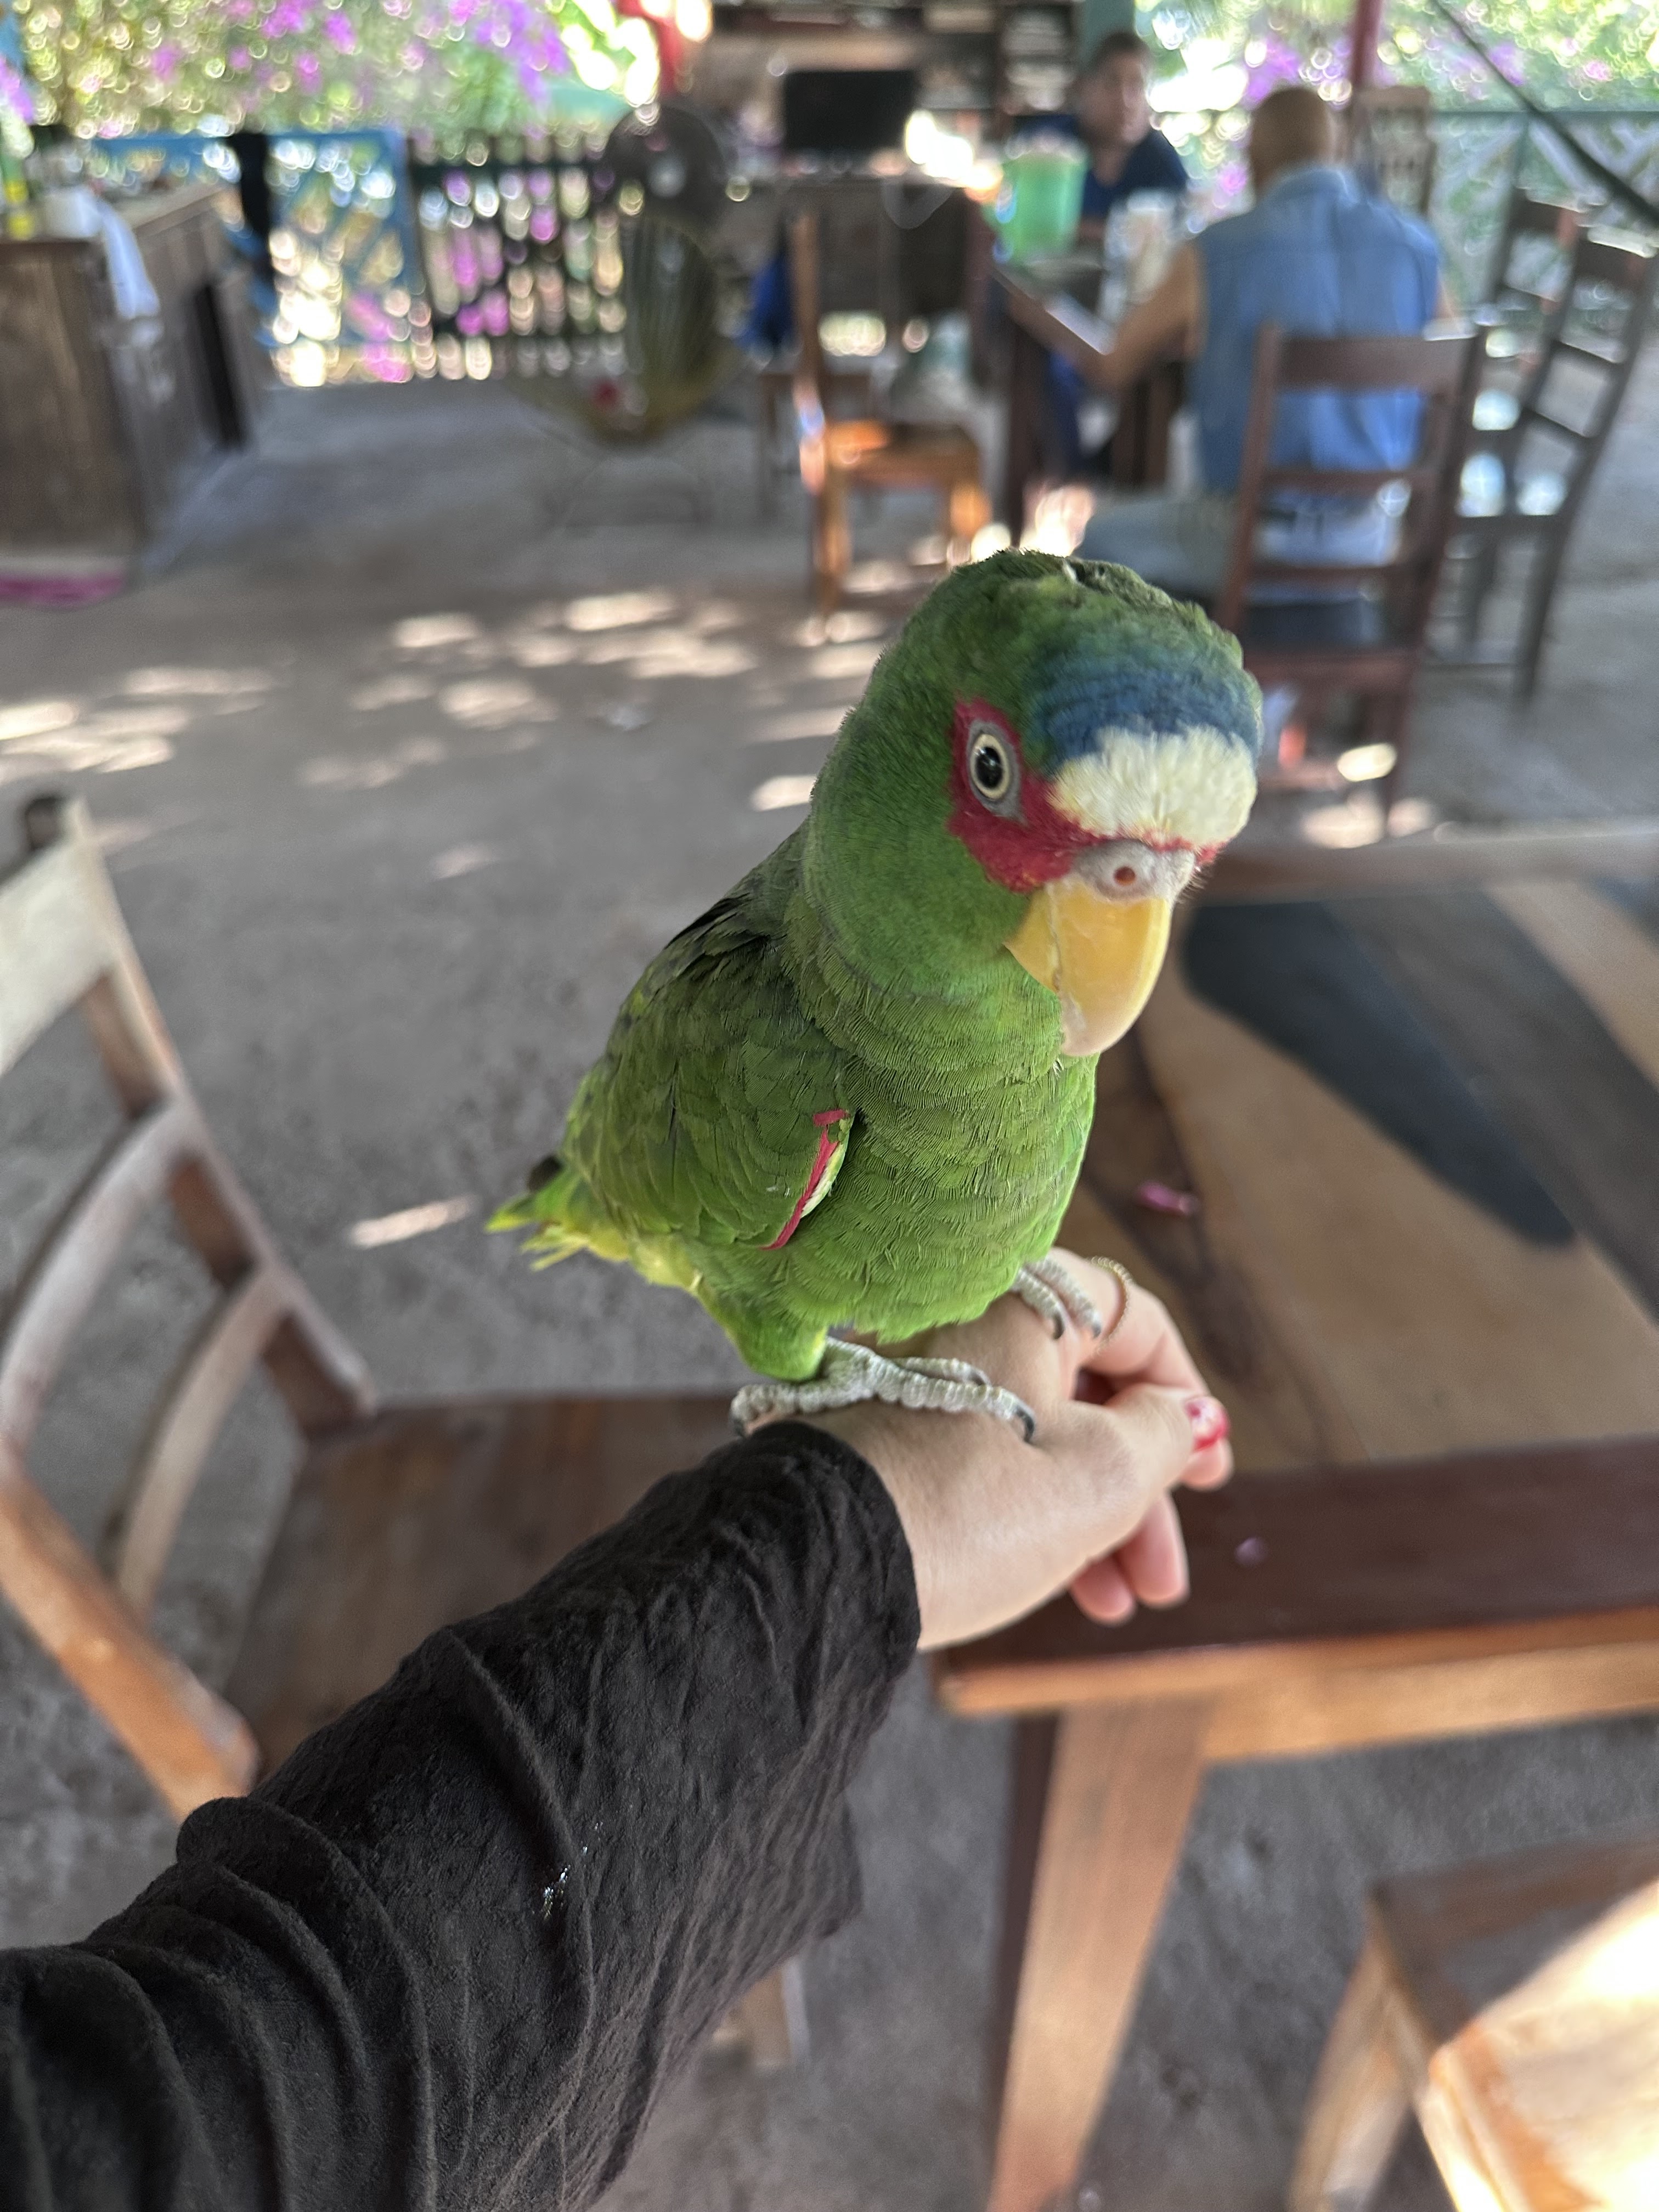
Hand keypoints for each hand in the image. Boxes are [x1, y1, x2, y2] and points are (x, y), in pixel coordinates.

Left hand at [801, 1251, 1230, 1648]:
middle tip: (1163, 1575)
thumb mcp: (1100, 1476)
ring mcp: (915, 1385)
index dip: (1184, 1396)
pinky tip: (1052, 1586)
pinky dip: (1025, 1516)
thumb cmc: (969, 1508)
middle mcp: (960, 1324)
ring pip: (1031, 1439)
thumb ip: (1164, 1435)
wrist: (817, 1565)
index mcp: (1018, 1303)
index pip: (1132, 1320)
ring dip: (1090, 1519)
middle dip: (1140, 1491)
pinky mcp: (880, 1440)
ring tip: (1117, 1606)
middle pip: (1083, 1394)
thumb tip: (1188, 1414)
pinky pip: (977, 1464)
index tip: (1210, 1473)